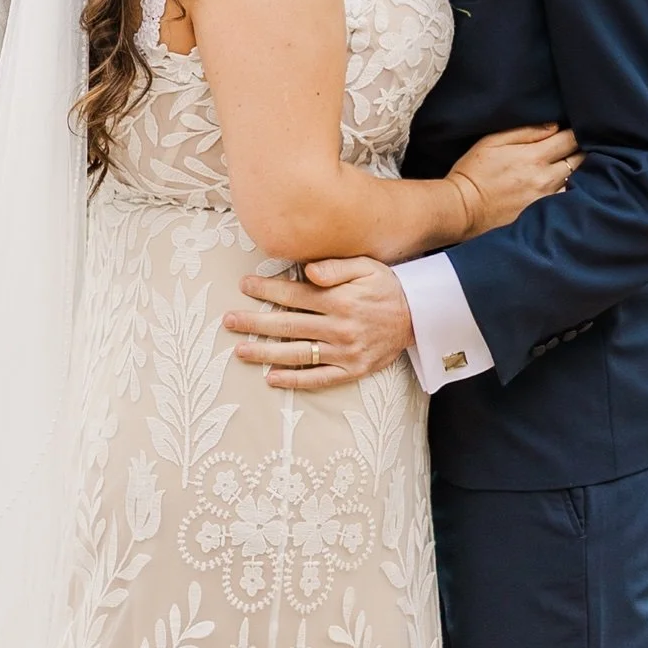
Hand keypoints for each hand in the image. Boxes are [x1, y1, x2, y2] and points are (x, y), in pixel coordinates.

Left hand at [225, 258, 413, 391]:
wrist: (419, 316)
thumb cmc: (387, 286)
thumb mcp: (366, 266)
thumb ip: (335, 267)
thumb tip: (306, 271)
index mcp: (339, 300)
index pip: (294, 295)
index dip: (266, 290)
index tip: (244, 286)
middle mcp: (339, 327)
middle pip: (288, 325)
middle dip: (255, 322)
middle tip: (228, 321)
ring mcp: (344, 352)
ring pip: (297, 354)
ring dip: (266, 352)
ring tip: (240, 351)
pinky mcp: (352, 370)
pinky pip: (318, 378)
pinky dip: (294, 380)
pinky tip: (272, 378)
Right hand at [450, 122, 580, 237]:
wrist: (462, 209)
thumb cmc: (473, 172)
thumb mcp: (492, 141)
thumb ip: (525, 132)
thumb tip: (553, 126)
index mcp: (534, 156)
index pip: (571, 139)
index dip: (575, 132)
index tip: (571, 130)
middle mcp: (546, 178)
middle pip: (579, 159)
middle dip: (577, 150)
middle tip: (571, 147)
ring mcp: (547, 199)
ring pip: (575, 180)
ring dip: (573, 172)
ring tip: (564, 167)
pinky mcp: (543, 215)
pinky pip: (564, 199)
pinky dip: (565, 191)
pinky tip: (555, 187)